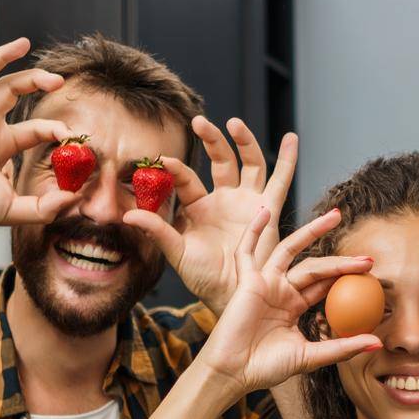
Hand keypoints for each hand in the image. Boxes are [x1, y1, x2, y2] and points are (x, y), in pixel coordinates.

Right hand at [0, 29, 80, 233]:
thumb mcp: (15, 209)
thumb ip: (45, 206)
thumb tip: (74, 198)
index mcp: (1, 144)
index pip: (34, 127)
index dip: (54, 128)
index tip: (70, 135)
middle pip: (12, 90)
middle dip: (36, 80)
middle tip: (57, 79)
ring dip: (3, 56)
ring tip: (24, 43)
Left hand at [122, 120, 369, 312]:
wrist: (232, 296)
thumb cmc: (204, 278)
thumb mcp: (178, 253)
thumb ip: (157, 230)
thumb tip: (128, 213)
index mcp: (198, 208)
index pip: (187, 180)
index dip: (176, 170)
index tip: (161, 161)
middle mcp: (223, 199)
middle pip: (220, 161)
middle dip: (210, 141)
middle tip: (198, 122)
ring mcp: (247, 202)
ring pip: (248, 163)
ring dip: (244, 141)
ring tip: (233, 123)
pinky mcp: (269, 209)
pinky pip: (280, 181)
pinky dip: (287, 160)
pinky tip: (291, 138)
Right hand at [197, 206, 380, 394]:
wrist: (234, 373)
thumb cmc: (266, 368)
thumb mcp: (310, 357)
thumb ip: (341, 348)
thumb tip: (377, 343)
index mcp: (294, 307)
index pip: (324, 286)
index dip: (346, 278)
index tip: (371, 274)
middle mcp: (281, 291)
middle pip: (314, 267)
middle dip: (341, 261)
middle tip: (368, 258)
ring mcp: (264, 284)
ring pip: (290, 250)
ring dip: (312, 232)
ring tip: (336, 217)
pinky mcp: (247, 282)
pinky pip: (246, 252)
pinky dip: (253, 231)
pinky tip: (264, 213)